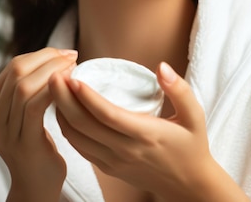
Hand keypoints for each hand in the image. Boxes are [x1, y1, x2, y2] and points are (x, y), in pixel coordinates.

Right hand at [0, 47, 76, 201]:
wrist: (37, 186)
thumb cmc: (37, 145)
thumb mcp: (24, 115)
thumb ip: (25, 90)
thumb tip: (50, 55)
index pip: (11, 68)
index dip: (40, 55)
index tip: (64, 52)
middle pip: (16, 72)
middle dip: (48, 58)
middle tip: (71, 55)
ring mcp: (3, 133)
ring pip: (24, 87)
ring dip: (54, 71)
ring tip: (74, 67)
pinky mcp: (22, 143)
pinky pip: (36, 106)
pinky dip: (54, 90)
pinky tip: (70, 85)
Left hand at [49, 61, 243, 200]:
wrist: (188, 184)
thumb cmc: (192, 146)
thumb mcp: (195, 116)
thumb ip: (180, 90)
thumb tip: (162, 67)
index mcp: (146, 135)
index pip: (108, 116)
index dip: (87, 97)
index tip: (72, 77)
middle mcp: (126, 151)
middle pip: (84, 125)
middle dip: (64, 99)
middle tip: (54, 75)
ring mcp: (114, 162)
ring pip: (76, 138)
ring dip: (61, 112)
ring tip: (55, 87)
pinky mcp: (108, 168)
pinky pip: (80, 148)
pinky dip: (66, 128)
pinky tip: (63, 110)